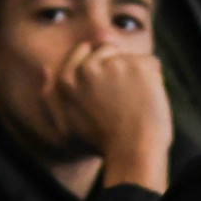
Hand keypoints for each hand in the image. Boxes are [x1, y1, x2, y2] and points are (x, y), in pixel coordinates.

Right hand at [46, 41, 171, 190]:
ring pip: (130, 57)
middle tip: (124, 101)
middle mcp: (87, 68)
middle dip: (119, 67)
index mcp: (66, 80)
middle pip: (108, 49)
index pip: (84, 50)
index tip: (110, 86)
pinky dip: (155, 79)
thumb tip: (46, 69)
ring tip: (136, 104)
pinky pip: (152, 63)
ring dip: (137, 75)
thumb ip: (51, 98)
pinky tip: (149, 100)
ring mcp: (113, 64)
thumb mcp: (66, 127)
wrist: (133, 151)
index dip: (101, 65)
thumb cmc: (101, 144)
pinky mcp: (138, 65)